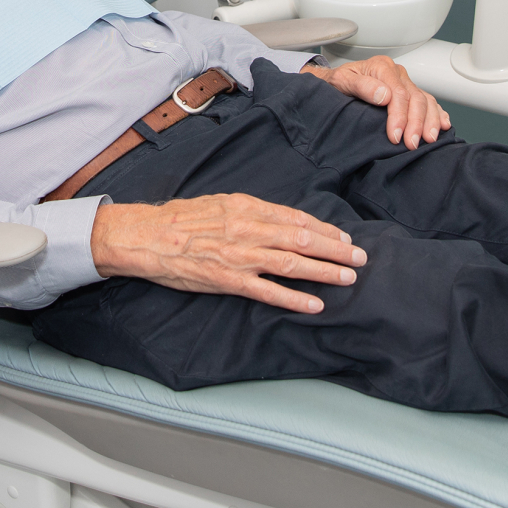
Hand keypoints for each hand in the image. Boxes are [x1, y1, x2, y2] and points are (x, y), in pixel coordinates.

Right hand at [90, 195, 365, 313]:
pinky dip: (294, 299)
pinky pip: (268, 291)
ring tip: (348, 277)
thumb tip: (279, 220)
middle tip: (360, 257)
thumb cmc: (181, 219)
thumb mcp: (220, 203)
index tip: (343, 237)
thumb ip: (250, 212)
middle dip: (336, 249)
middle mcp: (248, 229)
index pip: (296, 219)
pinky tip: (315, 304)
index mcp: (247, 207)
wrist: (147, 236)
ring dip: (325, 271)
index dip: (325, 229)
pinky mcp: (228, 280)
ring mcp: (240, 256)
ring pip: (293, 264)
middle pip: (303, 239)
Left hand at [306, 55, 451, 147]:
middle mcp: (398, 73)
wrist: (336, 81)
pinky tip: (444, 125)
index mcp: (382, 67)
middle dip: (416, 123)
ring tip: (429, 139)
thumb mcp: (342, 81)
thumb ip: (362, 86)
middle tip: (412, 144)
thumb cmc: (339, 82)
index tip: (395, 136)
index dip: (399, 116)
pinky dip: (438, 114)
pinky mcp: (410, 92)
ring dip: (430, 121)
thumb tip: (384, 95)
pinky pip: (429, 101)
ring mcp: (406, 82)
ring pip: (426, 100)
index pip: (398, 93)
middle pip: (415, 98)